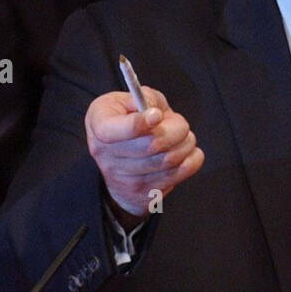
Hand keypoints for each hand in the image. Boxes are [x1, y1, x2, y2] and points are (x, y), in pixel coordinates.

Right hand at [85, 87, 203, 219]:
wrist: (114, 162)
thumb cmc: (123, 121)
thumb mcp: (125, 100)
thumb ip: (143, 97)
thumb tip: (156, 112)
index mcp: (100, 125)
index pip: (120, 130)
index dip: (142, 122)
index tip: (158, 115)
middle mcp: (107, 156)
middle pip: (151, 145)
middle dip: (176, 130)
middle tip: (182, 124)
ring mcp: (124, 179)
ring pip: (167, 161)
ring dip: (186, 146)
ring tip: (186, 138)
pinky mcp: (142, 194)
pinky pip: (175, 177)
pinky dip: (190, 162)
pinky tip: (189, 153)